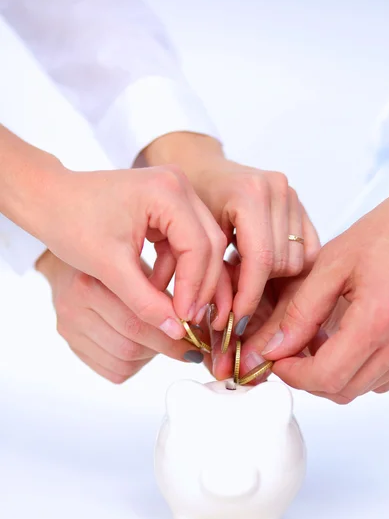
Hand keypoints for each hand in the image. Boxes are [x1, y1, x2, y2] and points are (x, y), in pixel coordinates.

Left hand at [32, 165, 226, 337]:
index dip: (195, 287)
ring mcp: (176, 194)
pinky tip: (156, 288)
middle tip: (188, 318)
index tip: (184, 318)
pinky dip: (176, 269)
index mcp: (166, 191)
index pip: (199, 247)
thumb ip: (145, 302)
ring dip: (189, 279)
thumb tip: (178, 332)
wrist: (48, 200)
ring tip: (170, 308)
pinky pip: (186, 243)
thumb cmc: (71, 223)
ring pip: (201, 246)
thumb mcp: (110, 268)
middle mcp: (178, 186)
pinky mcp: (169, 206)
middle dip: (200, 285)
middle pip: (209, 245)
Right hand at [36, 251, 207, 382]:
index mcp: (91, 281)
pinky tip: (140, 348)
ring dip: (150, 356)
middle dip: (166, 348)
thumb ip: (163, 297)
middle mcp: (73, 305)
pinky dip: (134, 364)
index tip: (195, 338)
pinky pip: (112, 369)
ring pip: (124, 360)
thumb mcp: (141, 269)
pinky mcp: (71, 344)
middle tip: (188, 348)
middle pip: (131, 343)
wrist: (73, 264)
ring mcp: (69, 327)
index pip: (140, 318)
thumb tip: (198, 330)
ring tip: (159, 342)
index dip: (173, 334)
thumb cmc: (115, 263)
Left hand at [137, 132, 320, 334]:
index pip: (260, 259)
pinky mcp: (300, 202)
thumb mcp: (187, 237)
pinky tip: (262, 271)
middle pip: (282, 263)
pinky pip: (308, 249)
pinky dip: (287, 267)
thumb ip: (204, 276)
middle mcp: (277, 188)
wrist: (195, 166)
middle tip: (234, 307)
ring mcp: (291, 193)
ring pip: (297, 260)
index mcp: (248, 192)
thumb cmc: (186, 199)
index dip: (248, 297)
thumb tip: (223, 321)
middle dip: (259, 291)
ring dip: (272, 280)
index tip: (234, 321)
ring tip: (243, 283)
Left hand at [243, 165, 388, 401]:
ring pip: (364, 387)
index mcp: (379, 320)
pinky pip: (387, 378)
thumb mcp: (334, 263)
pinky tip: (351, 338)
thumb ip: (301, 311)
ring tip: (321, 338)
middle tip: (292, 349)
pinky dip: (361, 368)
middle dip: (308, 377)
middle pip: (343, 390)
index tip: (277, 358)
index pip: (326, 377)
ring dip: (335, 372)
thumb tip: (275, 347)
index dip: (293, 374)